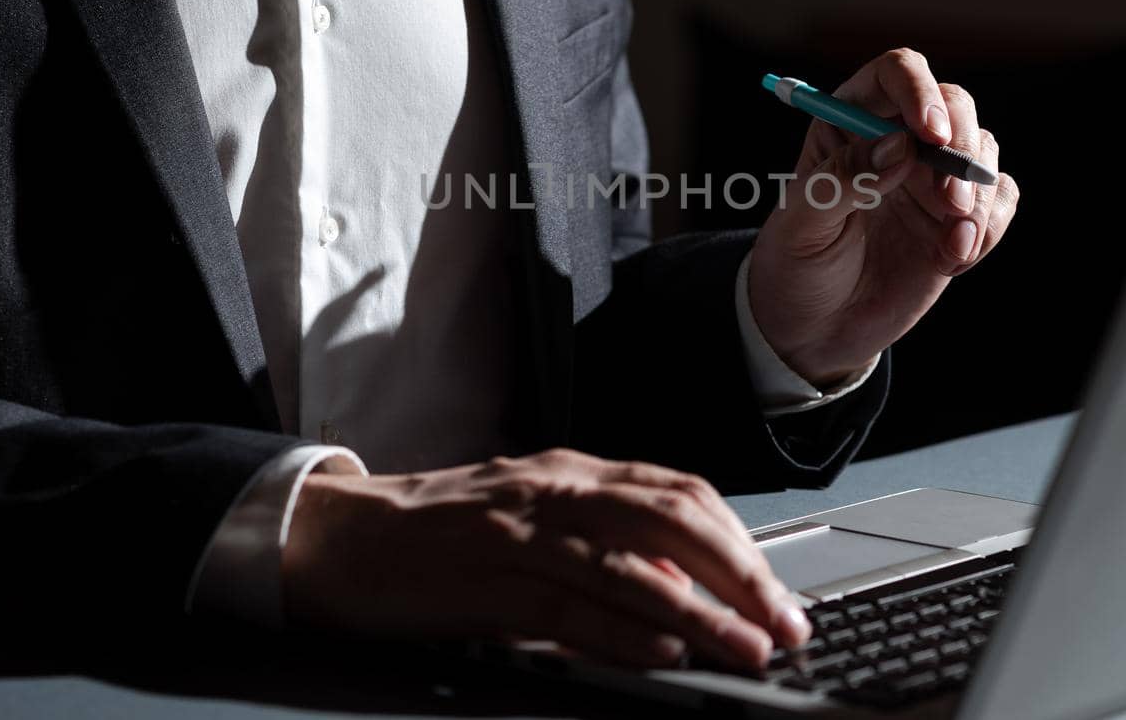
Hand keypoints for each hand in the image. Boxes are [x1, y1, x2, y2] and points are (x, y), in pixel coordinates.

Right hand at [281, 448, 810, 669]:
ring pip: (629, 565)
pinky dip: (624, 630)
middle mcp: (555, 490)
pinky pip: (568, 605)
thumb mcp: (537, 525)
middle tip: (784, 623)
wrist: (341, 537)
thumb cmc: (442, 534)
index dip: (739, 543)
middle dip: (740, 574)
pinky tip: (664, 652)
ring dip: (699, 614)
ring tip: (744, 650)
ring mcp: (519, 530)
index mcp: (572, 474)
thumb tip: (685, 593)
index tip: (778, 592)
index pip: (680, 493)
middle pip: (670, 519)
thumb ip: (608, 550)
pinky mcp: (484, 577)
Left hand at [749, 49, 1020, 385]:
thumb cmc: (797, 266)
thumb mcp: (804, 224)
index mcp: (848, 122)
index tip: (932, 136)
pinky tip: (951, 260)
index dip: (919, 92)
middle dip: (963, 148)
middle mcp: (897, 138)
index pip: (895, 74)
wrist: (817, 329)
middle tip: (950, 201)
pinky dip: (988, 228)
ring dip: (976, 196)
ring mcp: (931, 176)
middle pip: (954, 104)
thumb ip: (845, 179)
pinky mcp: (959, 216)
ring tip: (950, 245)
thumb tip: (900, 146)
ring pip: (984, 151)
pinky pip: (999, 199)